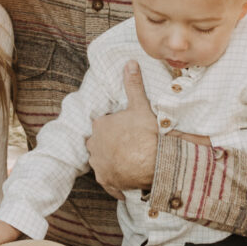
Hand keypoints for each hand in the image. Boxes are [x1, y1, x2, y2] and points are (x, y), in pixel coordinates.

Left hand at [85, 62, 159, 197]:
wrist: (153, 163)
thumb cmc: (145, 133)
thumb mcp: (140, 106)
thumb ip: (133, 85)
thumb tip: (129, 62)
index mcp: (100, 126)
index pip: (102, 124)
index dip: (115, 126)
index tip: (126, 129)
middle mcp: (94, 145)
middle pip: (99, 142)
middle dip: (109, 143)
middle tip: (128, 145)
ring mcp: (99, 165)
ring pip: (101, 161)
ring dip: (110, 161)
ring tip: (128, 161)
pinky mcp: (107, 181)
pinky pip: (109, 183)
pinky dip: (116, 183)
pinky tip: (125, 183)